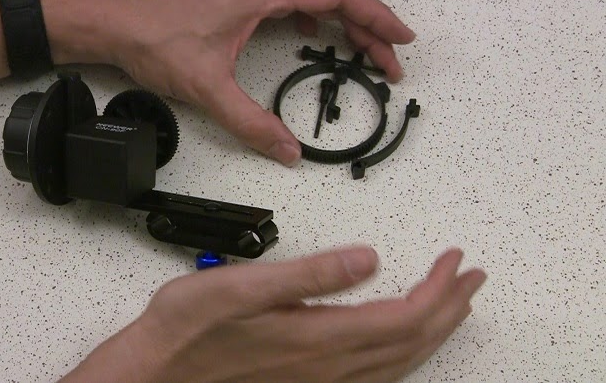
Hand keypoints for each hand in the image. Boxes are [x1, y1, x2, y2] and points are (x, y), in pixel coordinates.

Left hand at [52, 0, 415, 165]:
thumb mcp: (207, 88)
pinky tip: (304, 32)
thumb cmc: (153, 39)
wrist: (114, 22)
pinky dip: (309, 8)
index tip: (400, 39)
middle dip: (365, 16)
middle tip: (383, 52)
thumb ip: (251, 122)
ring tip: (356, 43)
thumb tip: (287, 149)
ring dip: (340, 8)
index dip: (376, 16)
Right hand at [63, 247, 485, 382]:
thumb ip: (311, 274)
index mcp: (320, 337)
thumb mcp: (244, 286)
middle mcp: (330, 368)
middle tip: (471, 277)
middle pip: (412, 341)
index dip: (438, 288)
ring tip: (453, 306)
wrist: (159, 372)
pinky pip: (377, 376)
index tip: (454, 260)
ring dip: (434, 332)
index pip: (403, 314)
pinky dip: (405, 355)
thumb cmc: (190, 328)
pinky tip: (403, 346)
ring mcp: (321, 382)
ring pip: (400, 362)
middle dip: (450, 307)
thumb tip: (367, 258)